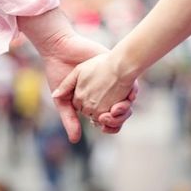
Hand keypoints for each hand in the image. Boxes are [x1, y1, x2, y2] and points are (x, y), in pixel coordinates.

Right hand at [18, 8, 135, 142]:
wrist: (60, 50)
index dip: (108, 124)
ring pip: (128, 102)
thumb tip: (75, 141)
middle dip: (118, 118)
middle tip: (109, 115)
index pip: (107, 119)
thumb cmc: (58, 72)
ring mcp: (112, 81)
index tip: (102, 123)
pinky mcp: (117, 69)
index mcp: (93, 101)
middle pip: (119, 113)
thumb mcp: (62, 99)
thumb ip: (69, 119)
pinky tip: (124, 98)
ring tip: (117, 108)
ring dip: (125, 109)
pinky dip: (132, 93)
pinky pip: (132, 85)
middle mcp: (105, 93)